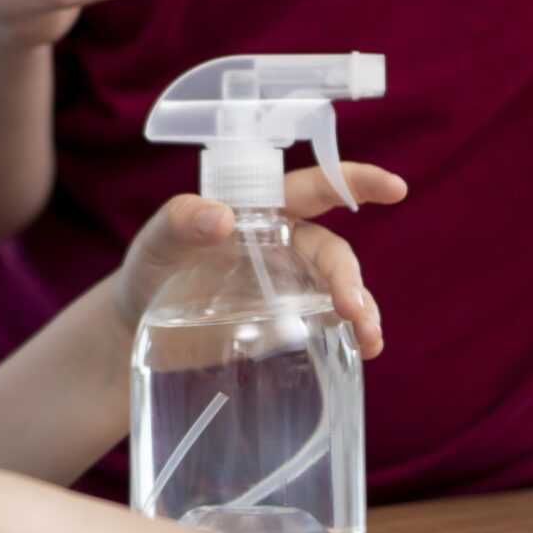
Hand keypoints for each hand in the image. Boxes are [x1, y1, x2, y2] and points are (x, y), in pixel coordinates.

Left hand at [97, 162, 405, 357]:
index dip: (354, 181)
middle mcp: (283, 245)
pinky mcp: (288, 323)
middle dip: (349, 276)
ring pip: (340, 289)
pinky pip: (331, 324)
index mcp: (261, 211)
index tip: (394, 187)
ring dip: (362, 308)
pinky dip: (352, 335)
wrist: (137, 328)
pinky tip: (364, 352)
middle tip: (351, 307)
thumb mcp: (155, 242)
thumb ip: (180, 221)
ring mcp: (290, 287)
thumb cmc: (149, 269)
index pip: (314, 188)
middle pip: (331, 251)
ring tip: (368, 338)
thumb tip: (221, 218)